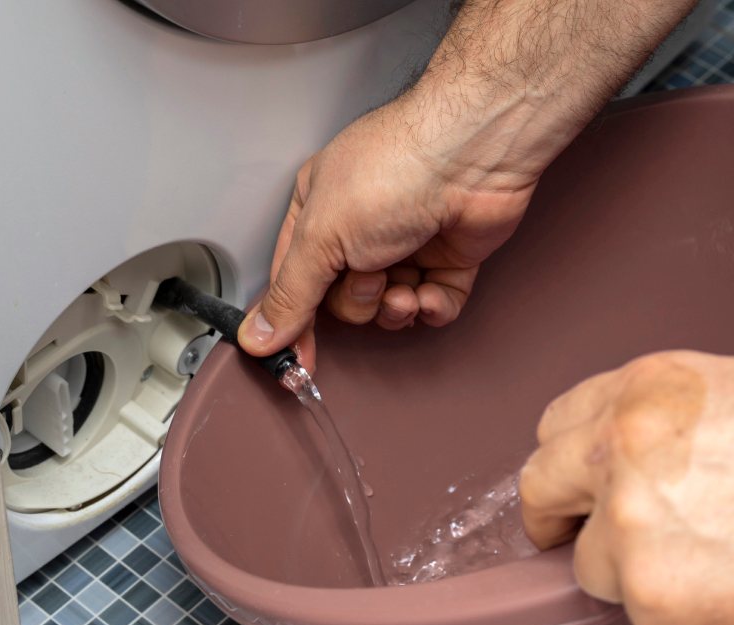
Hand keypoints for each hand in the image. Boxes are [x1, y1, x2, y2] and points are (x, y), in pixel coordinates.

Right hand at [239, 99, 539, 372]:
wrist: (474, 156)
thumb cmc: (397, 169)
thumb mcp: (321, 237)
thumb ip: (291, 293)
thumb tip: (260, 334)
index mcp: (318, 210)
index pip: (295, 280)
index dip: (294, 322)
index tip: (293, 359)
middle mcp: (360, 225)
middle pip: (343, 300)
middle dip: (358, 301)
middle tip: (369, 277)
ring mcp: (406, 242)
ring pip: (388, 307)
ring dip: (396, 307)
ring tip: (404, 286)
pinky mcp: (449, 257)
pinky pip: (434, 304)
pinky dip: (434, 307)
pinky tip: (431, 294)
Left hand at [517, 351, 733, 624]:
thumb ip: (664, 416)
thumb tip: (631, 450)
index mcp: (640, 394)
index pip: (554, 428)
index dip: (566, 463)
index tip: (571, 487)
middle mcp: (622, 455)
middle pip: (542, 491)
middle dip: (557, 518)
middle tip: (576, 538)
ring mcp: (634, 532)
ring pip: (599, 569)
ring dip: (640, 574)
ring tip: (722, 560)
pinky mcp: (660, 602)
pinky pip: (648, 617)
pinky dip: (687, 612)